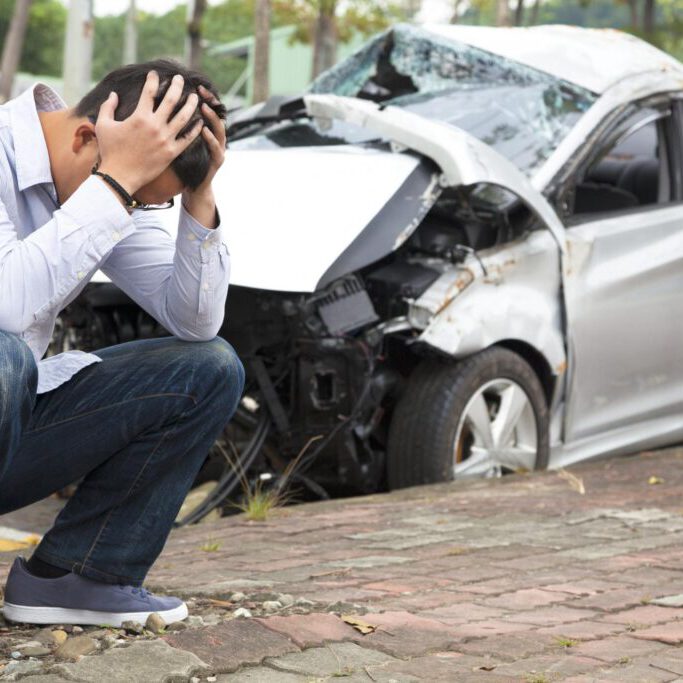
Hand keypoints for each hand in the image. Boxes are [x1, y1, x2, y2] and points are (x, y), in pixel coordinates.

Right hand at [95, 71, 202, 194]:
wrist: (120, 176)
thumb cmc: (110, 151)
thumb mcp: (104, 126)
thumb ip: (107, 107)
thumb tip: (113, 94)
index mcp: (139, 117)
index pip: (149, 92)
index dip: (153, 80)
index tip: (155, 74)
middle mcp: (155, 126)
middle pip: (171, 100)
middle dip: (177, 86)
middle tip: (181, 79)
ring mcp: (165, 139)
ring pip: (183, 117)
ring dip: (191, 105)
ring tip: (195, 97)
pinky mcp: (172, 153)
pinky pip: (187, 139)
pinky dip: (195, 129)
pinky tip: (200, 122)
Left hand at [182, 85, 225, 227]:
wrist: (196, 185)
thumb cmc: (186, 163)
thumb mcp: (183, 141)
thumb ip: (178, 124)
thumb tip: (161, 105)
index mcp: (204, 130)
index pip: (204, 108)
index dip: (200, 96)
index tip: (191, 83)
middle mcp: (214, 136)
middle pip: (214, 114)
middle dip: (209, 101)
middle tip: (199, 90)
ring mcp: (217, 148)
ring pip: (218, 129)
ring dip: (211, 117)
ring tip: (203, 106)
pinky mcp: (217, 160)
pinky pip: (215, 149)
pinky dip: (211, 139)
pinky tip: (204, 130)